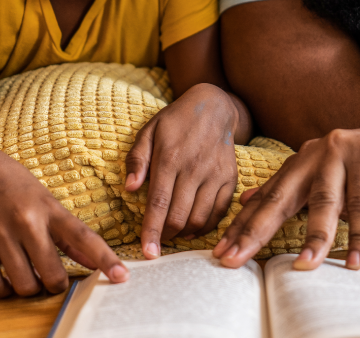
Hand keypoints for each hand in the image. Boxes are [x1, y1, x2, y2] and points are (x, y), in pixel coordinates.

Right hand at [0, 144, 127, 297]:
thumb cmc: (17, 186)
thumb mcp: (48, 202)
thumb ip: (68, 235)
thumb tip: (92, 262)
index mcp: (50, 209)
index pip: (84, 237)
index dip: (105, 259)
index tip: (122, 276)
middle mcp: (26, 220)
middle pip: (52, 274)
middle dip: (57, 285)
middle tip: (53, 279)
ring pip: (25, 284)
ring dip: (31, 289)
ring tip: (29, 278)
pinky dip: (3, 291)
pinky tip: (6, 282)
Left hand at [124, 83, 239, 257]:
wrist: (214, 107)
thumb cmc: (175, 121)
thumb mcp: (149, 131)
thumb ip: (137, 159)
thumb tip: (129, 188)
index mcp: (170, 158)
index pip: (159, 203)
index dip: (152, 231)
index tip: (148, 252)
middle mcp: (194, 168)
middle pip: (179, 215)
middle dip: (166, 236)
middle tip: (157, 244)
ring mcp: (215, 174)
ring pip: (201, 218)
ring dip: (185, 233)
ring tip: (173, 234)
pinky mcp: (230, 179)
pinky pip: (220, 212)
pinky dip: (207, 226)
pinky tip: (194, 229)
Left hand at [212, 125, 359, 270]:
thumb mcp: (329, 182)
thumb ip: (292, 191)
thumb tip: (248, 201)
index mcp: (302, 160)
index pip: (267, 198)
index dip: (243, 226)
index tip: (221, 252)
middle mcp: (316, 153)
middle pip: (281, 198)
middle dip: (256, 231)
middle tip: (235, 259)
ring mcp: (343, 153)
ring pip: (324, 202)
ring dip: (315, 238)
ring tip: (304, 267)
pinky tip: (354, 260)